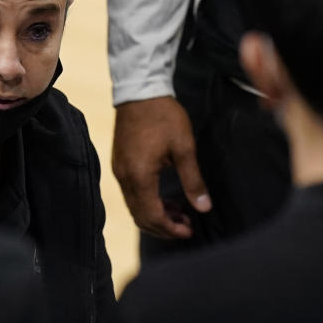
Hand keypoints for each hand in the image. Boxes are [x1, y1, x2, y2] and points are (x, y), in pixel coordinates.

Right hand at [112, 96, 210, 238]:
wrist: (140, 91)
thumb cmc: (164, 117)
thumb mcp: (184, 147)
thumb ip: (192, 180)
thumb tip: (204, 208)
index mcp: (140, 176)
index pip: (152, 215)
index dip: (170, 229)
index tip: (189, 230)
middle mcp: (125, 177)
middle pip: (140, 216)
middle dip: (163, 227)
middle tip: (187, 226)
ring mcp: (119, 170)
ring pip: (134, 206)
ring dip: (155, 215)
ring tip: (179, 213)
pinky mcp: (119, 163)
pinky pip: (131, 193)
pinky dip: (147, 202)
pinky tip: (164, 197)